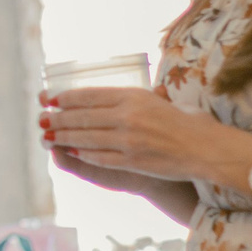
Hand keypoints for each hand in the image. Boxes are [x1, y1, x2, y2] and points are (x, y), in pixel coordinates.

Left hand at [40, 86, 244, 184]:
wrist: (209, 149)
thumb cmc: (191, 123)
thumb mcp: (165, 101)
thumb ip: (144, 96)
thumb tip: (136, 90)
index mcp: (135, 96)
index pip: (91, 95)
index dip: (66, 97)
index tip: (50, 98)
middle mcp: (128, 116)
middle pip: (83, 116)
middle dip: (59, 117)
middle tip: (42, 118)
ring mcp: (128, 140)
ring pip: (86, 137)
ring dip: (64, 136)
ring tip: (49, 135)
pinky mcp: (132, 160)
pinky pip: (99, 156)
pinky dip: (83, 153)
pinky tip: (71, 150)